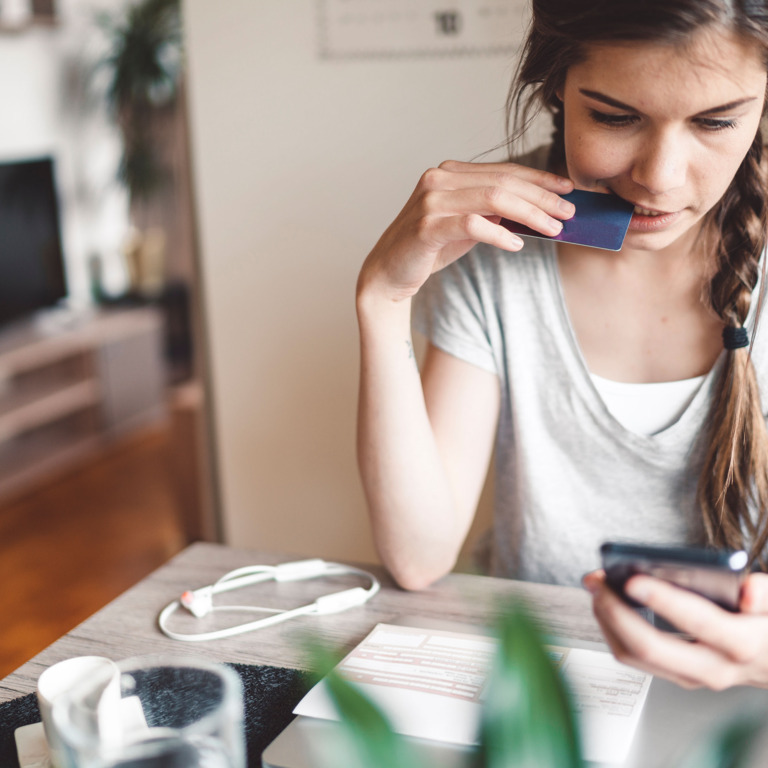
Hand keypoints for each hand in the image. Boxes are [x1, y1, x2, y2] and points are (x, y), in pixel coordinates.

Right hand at [357, 160, 573, 303]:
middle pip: (503, 182)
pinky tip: (517, 245)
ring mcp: (431, 201)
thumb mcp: (466, 226)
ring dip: (529, 214)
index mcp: (450, 173)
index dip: (539, 178)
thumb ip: (492, 212)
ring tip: (552, 229)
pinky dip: (500, 235)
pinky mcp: (426, 226)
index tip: (566, 189)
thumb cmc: (428, 249)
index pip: (503, 171)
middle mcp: (439, 179)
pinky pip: (473, 225)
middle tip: (568, 212)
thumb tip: (536, 210)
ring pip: (493, 199)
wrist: (389, 273)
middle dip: (541, 197)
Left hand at [583, 569, 767, 689]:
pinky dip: (612, 627)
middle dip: (616, 611)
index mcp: (740, 643)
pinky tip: (605, 602)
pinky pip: (634, 657)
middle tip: (599, 582)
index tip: (633, 579)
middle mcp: (713, 666)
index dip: (662, 599)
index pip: (697, 622)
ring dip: (607, 619)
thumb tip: (748, 591)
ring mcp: (691, 675)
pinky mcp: (675, 674)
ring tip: (596, 586)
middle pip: (651, 647)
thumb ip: (766, 593)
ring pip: (634, 656)